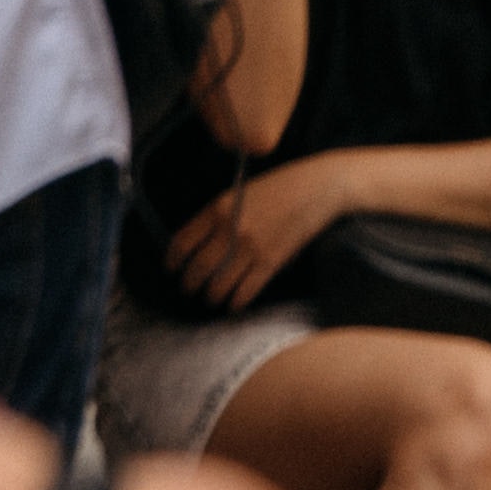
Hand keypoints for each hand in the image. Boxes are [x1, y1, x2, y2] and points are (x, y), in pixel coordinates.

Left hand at [166, 151, 353, 311]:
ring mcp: (250, 247)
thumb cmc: (281, 185)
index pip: (181, 244)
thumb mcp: (242, 191)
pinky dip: (235, 303)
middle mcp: (230, 229)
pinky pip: (243, 294)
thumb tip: (199, 245)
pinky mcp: (270, 262)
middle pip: (195, 271)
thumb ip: (220, 215)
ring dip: (211, 297)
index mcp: (219, 207)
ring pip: (216, 287)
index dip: (172, 263)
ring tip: (212, 297)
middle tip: (190, 290)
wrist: (318, 186)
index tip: (172, 270)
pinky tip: (234, 303)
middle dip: (189, 286)